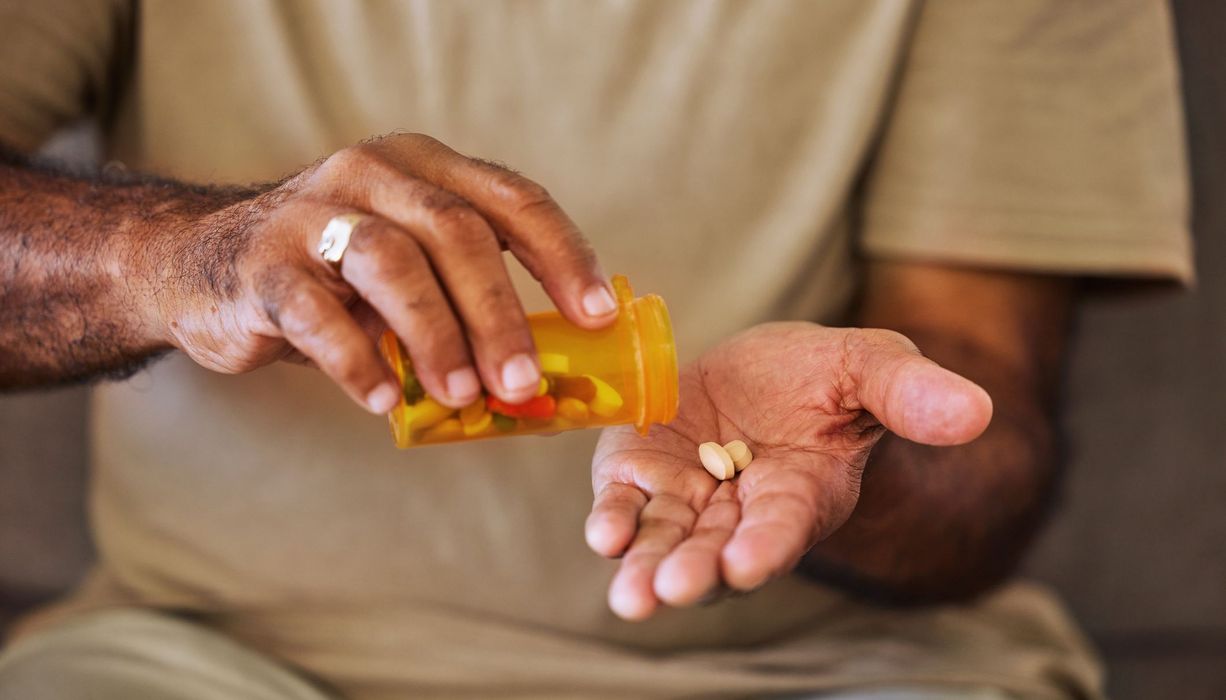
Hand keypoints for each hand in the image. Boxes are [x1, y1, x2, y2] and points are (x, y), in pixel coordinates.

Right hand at [140, 133, 616, 411]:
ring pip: (392, 262)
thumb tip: (543, 381)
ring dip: (436, 336)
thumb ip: (465, 301)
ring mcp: (313, 212)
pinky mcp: (264, 263)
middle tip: (524, 381)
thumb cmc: (335, 277)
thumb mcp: (409, 269)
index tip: (596, 315)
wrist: (204, 266)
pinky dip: (356, 360)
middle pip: (457, 233)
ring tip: (461, 395)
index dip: (562, 256)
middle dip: (500, 313)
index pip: (513, 200)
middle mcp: (374, 174)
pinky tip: (380, 401)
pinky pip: (317, 312)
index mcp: (426, 169)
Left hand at [586, 322, 992, 619]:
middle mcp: (742, 511)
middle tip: (671, 590)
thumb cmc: (827, 376)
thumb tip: (976, 411)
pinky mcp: (643, 471)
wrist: (764, 370)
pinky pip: (627, 503)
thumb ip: (911, 394)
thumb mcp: (872, 367)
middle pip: (716, 551)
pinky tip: (605, 533)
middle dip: (695, 571)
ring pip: (666, 540)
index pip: (784, 527)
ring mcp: (689, 496)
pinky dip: (614, 519)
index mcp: (802, 493)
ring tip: (632, 595)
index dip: (767, 545)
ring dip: (647, 566)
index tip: (747, 562)